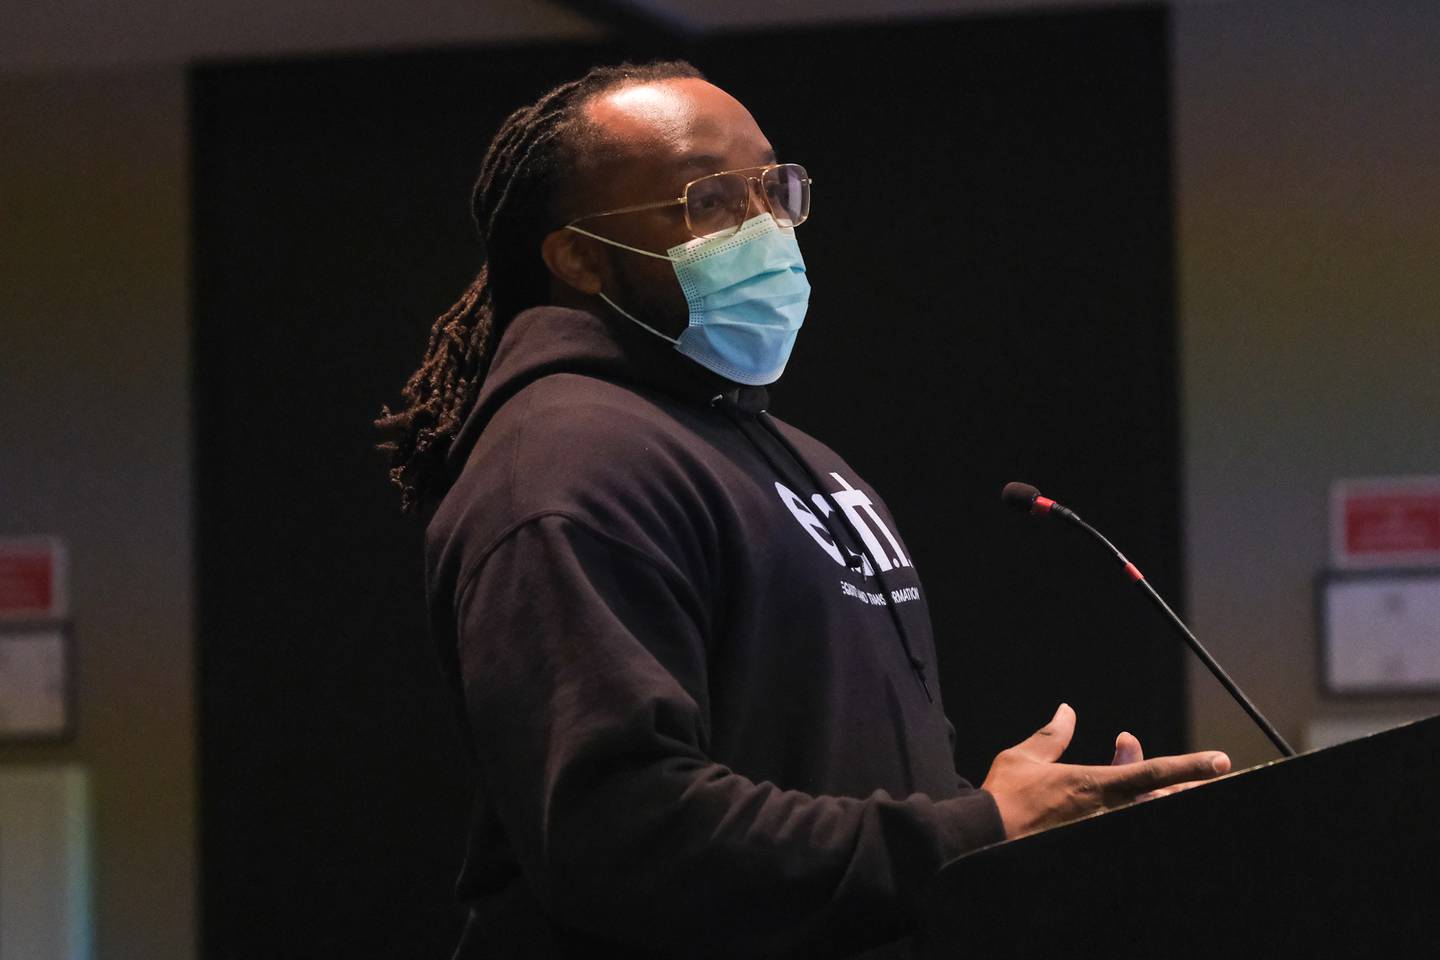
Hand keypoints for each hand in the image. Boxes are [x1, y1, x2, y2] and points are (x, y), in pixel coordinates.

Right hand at [981, 703, 1230, 838]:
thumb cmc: (1003, 797)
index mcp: (1094, 785)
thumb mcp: (1024, 757)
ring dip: (1159, 798)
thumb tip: (1067, 710)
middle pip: (1159, 799)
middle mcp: (1105, 812)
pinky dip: (1132, 813)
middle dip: (1185, 787)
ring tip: (1179, 788)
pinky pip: (1121, 829)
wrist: (983, 838)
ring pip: (1143, 814)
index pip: (1153, 773)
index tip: (1220, 761)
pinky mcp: (1088, 846)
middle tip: (1209, 778)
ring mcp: (1099, 832)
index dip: (1190, 767)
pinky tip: (1134, 806)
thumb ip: (1053, 735)